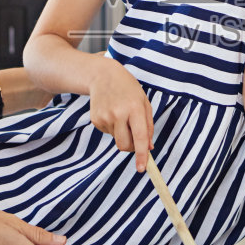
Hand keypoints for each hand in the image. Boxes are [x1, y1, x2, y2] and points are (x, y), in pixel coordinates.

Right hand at [86, 58, 153, 172]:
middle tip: (134, 137)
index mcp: (135, 108)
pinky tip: (112, 113)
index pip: (139, 137)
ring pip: (117, 139)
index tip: (142, 169)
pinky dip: (113, 128)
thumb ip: (148, 126)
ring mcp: (104, 117)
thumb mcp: (144, 103)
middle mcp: (118, 114)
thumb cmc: (129, 89)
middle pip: (124, 145)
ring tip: (121, 114)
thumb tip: (148, 148)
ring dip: (122, 133)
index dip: (141, 155)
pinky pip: (108, 133)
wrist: (103, 76)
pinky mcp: (95, 120)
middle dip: (131, 148)